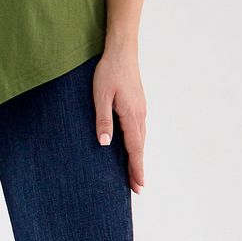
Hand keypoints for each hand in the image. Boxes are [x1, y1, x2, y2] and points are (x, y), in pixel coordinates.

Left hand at [93, 48, 145, 193]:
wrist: (122, 51)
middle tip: (138, 188)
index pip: (135, 148)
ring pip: (141, 139)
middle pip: (140, 147)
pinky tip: (133, 148)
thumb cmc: (108, 72)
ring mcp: (141, 110)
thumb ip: (103, 120)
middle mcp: (140, 115)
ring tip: (135, 174)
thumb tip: (104, 144)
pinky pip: (139, 130)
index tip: (139, 186)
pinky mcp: (138, 105)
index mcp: (131, 116)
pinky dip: (137, 144)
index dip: (136, 168)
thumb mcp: (100, 96)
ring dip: (138, 157)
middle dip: (138, 168)